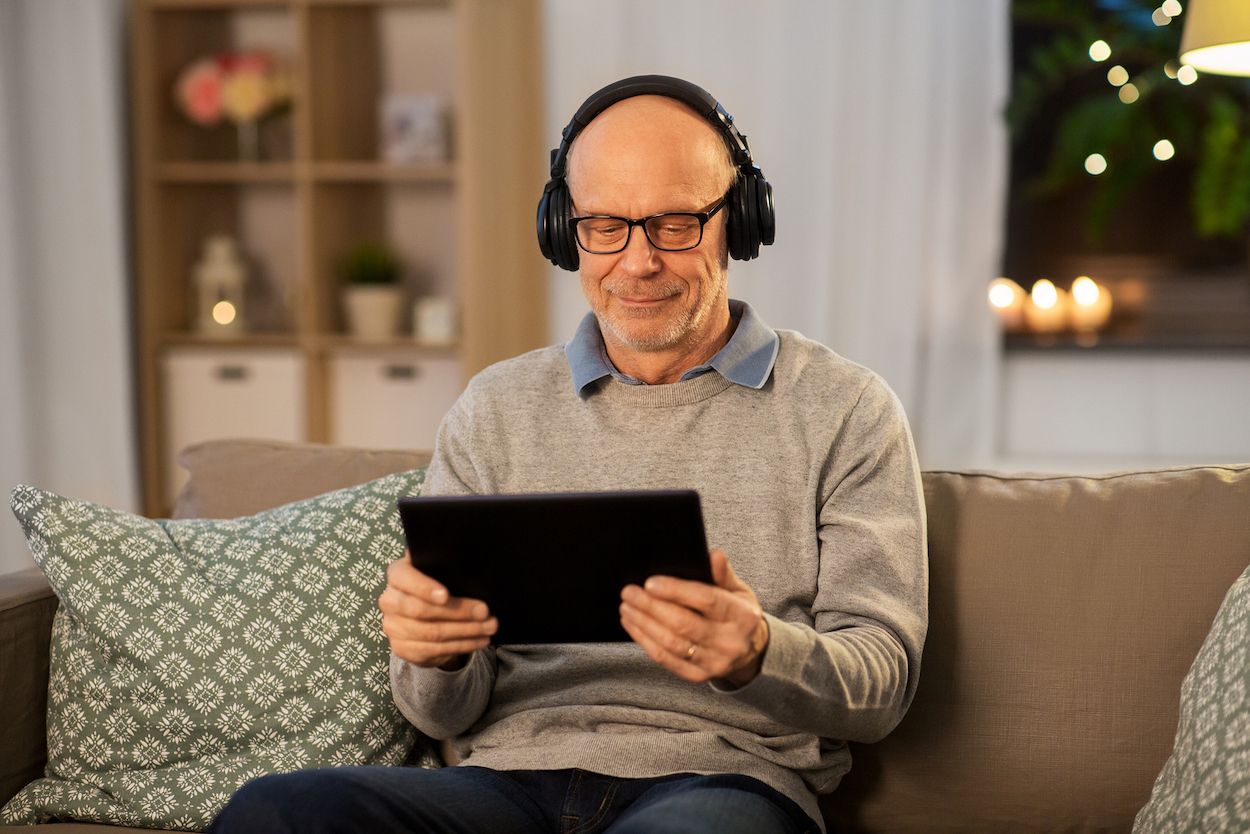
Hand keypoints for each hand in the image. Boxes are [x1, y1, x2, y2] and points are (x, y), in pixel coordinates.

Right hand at [379, 550, 496, 668]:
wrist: (422, 615)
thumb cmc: (436, 585)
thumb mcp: (438, 571)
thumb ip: (444, 564)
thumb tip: (468, 558)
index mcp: (397, 575)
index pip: (404, 578)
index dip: (424, 588)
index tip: (446, 595)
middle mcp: (389, 600)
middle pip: (420, 610)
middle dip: (458, 611)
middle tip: (484, 611)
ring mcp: (393, 627)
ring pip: (431, 632)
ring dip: (466, 631)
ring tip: (489, 627)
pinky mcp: (402, 648)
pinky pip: (434, 650)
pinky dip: (461, 645)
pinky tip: (479, 640)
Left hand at [619, 549, 768, 686]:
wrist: (750, 652)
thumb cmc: (737, 613)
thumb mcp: (738, 591)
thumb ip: (723, 574)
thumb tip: (714, 555)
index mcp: (742, 616)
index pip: (708, 601)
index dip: (677, 591)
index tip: (651, 582)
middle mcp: (730, 642)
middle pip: (684, 624)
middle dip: (651, 607)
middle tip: (629, 592)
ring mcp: (714, 662)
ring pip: (671, 643)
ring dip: (644, 624)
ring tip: (627, 607)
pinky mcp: (698, 675)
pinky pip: (666, 659)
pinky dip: (645, 641)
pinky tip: (633, 625)